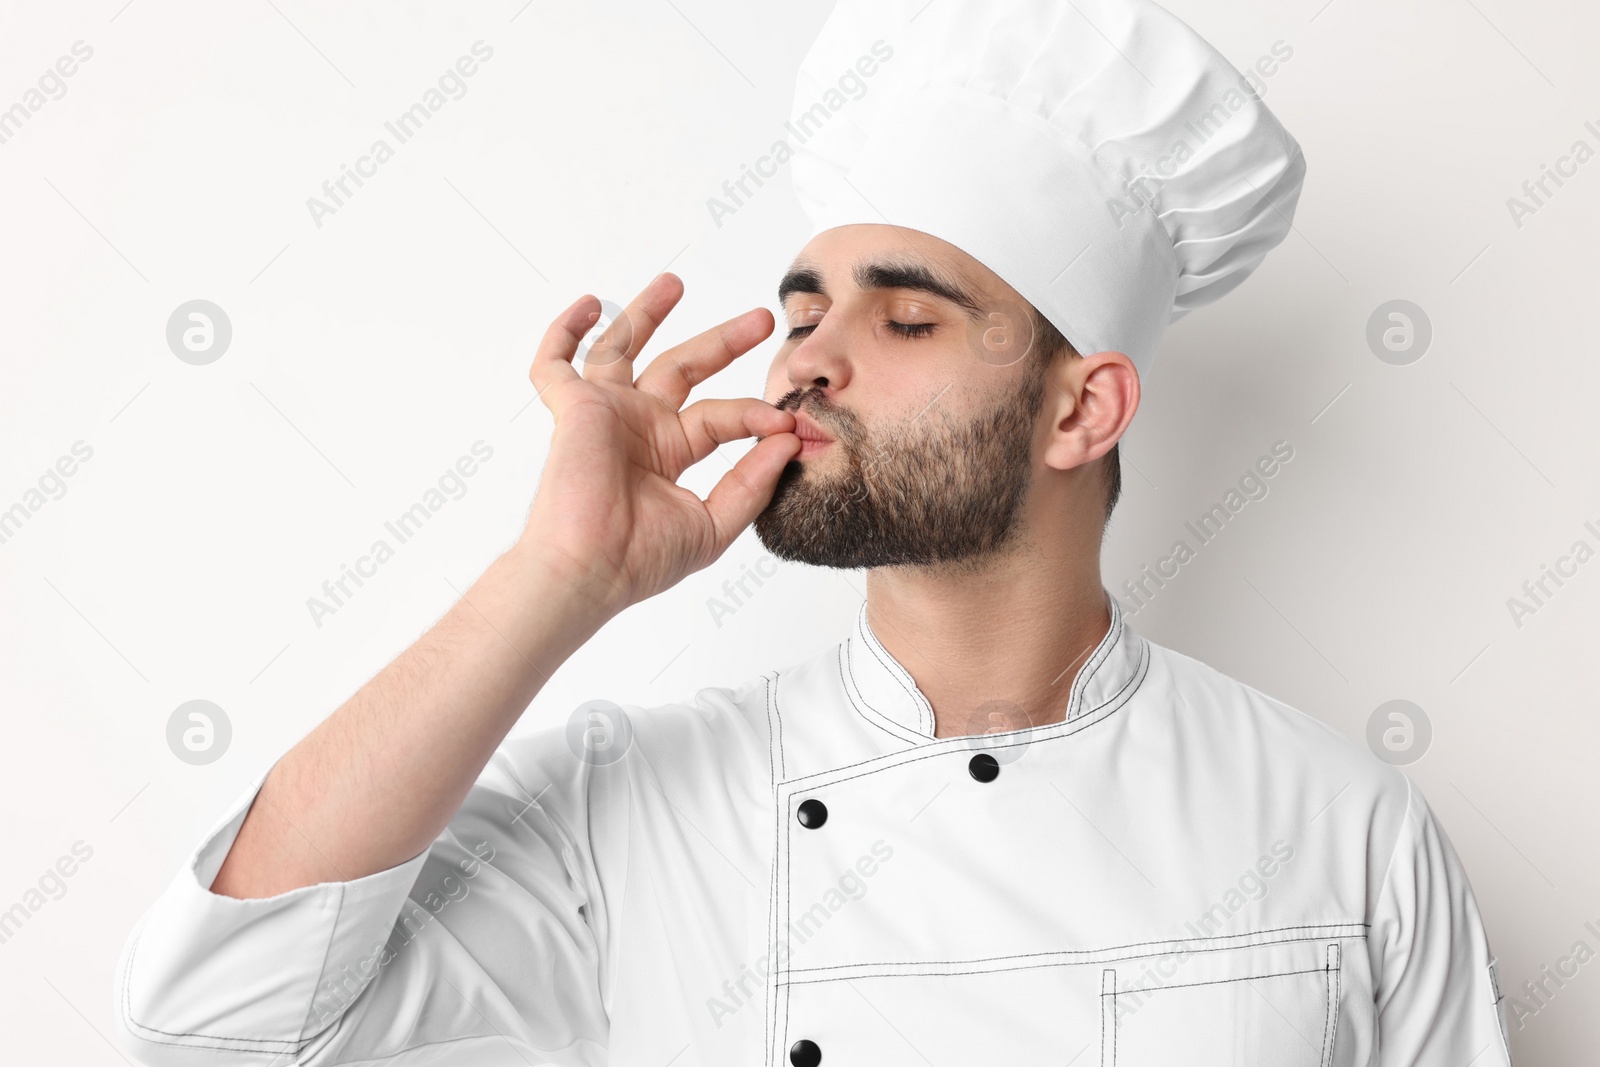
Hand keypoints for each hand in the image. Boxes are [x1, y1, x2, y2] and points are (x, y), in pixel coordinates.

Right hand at [522, 272, 799, 617]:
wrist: (591, 571)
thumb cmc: (642, 560)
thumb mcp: (715, 523)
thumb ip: (752, 482)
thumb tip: (787, 439)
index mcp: (670, 452)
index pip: (720, 416)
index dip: (753, 413)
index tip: (785, 420)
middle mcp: (639, 428)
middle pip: (683, 368)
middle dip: (723, 341)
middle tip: (761, 319)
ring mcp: (605, 415)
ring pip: (623, 348)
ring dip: (646, 313)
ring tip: (675, 281)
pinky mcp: (573, 410)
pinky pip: (554, 365)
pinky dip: (564, 333)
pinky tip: (587, 305)